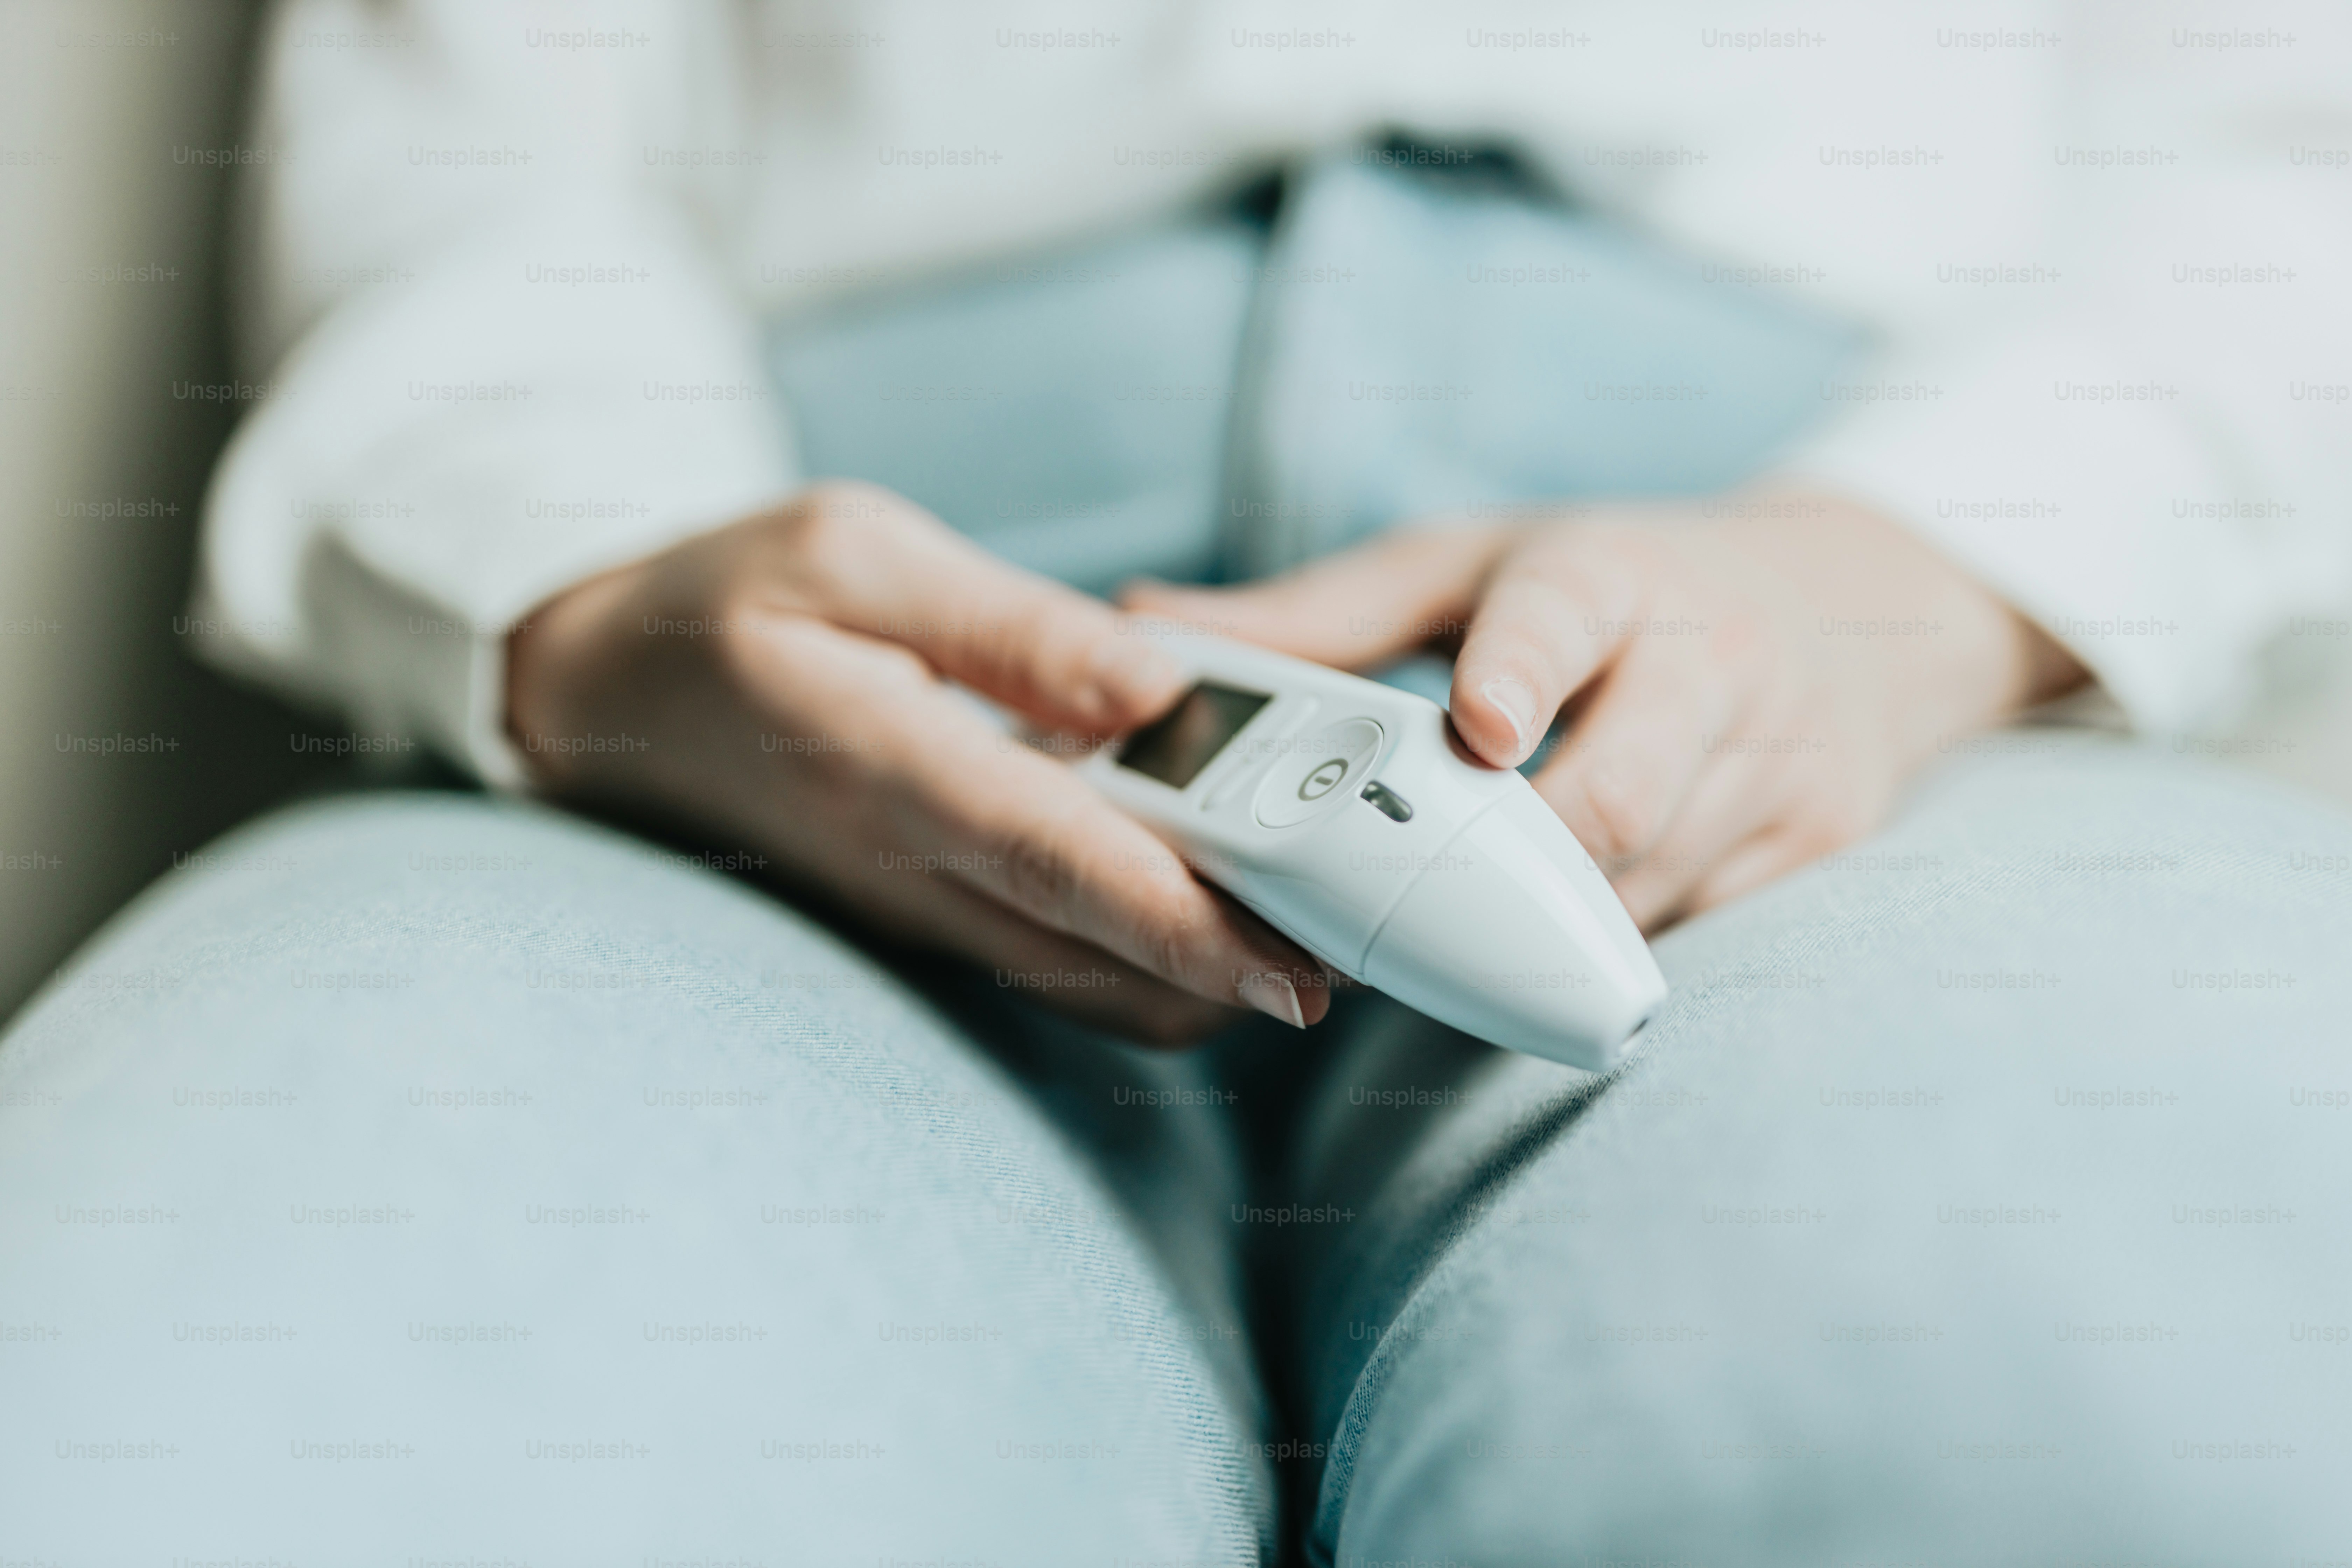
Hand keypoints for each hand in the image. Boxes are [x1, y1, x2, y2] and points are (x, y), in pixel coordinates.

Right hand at [506, 481, 1330, 1042]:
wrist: (605, 698)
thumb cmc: (725, 602)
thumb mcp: (854, 551)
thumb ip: (1005, 624)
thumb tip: (1153, 684)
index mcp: (894, 767)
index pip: (1062, 863)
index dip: (1185, 922)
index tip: (1299, 964)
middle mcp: (914, 866)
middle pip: (1101, 951)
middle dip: (1238, 966)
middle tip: (1371, 939)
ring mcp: (923, 906)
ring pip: (1086, 980)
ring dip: (1204, 971)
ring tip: (1321, 918)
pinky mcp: (932, 911)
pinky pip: (1056, 957)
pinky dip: (1148, 949)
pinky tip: (1222, 896)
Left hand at [1125, 490, 2083, 929]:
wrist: (1852, 608)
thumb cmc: (1613, 585)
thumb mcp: (1469, 566)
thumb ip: (1319, 614)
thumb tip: (1143, 624)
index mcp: (1615, 575)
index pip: (1568, 618)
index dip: (1520, 675)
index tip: (1477, 731)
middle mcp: (1714, 663)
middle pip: (1611, 796)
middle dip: (1502, 868)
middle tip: (1396, 908)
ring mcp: (1780, 762)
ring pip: (1645, 885)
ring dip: (1534, 926)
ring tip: (1441, 937)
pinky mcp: (1820, 839)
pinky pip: (1697, 927)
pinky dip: (1604, 945)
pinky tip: (1539, 946)